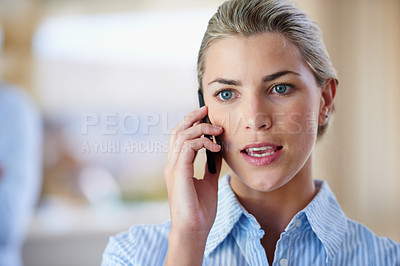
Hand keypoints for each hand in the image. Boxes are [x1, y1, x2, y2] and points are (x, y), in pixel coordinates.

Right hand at [164, 106, 222, 264]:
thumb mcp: (209, 182)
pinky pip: (188, 148)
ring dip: (201, 129)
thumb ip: (211, 166)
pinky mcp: (179, 173)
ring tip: (217, 131)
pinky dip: (202, 143)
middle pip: (177, 131)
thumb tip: (219, 152)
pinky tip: (215, 148)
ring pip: (182, 136)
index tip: (206, 115)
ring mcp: (173, 168)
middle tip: (207, 110)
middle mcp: (172, 163)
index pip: (179, 136)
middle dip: (192, 117)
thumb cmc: (200, 210)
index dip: (190, 122)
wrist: (194, 230)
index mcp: (178, 165)